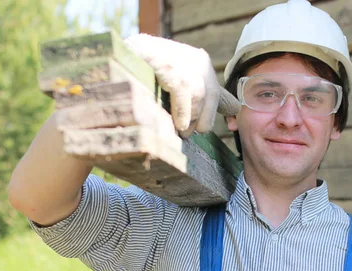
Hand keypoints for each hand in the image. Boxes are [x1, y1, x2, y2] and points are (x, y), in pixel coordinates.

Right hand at [124, 34, 240, 137]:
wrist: (118, 56)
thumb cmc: (147, 75)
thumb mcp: (176, 86)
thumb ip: (199, 99)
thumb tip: (230, 110)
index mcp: (201, 64)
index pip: (220, 91)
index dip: (227, 106)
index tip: (233, 116)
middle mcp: (197, 60)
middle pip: (212, 95)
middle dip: (206, 118)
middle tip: (193, 133)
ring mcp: (184, 61)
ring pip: (200, 96)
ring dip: (192, 119)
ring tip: (184, 132)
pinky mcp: (170, 65)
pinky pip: (184, 92)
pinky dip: (183, 112)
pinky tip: (179, 124)